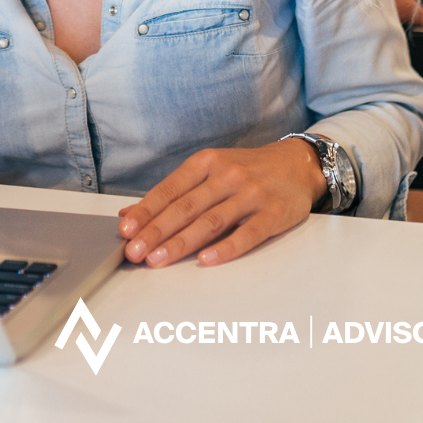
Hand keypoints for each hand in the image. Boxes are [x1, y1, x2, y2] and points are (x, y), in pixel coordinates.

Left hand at [116, 139, 327, 268]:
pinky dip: (227, 247)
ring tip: (158, 259)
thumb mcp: (208, 169)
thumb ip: (173, 192)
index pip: (169, 189)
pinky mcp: (274, 213)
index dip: (146, 210)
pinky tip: (207, 260)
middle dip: (156, 231)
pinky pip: (248, 233)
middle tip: (135, 251)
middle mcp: (226, 175)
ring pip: (211, 221)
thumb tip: (131, 213)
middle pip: (185, 207)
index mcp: (205, 162)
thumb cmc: (245, 170)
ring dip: (182, 242)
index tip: (125, 229)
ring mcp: (251, 194)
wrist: (296, 164)